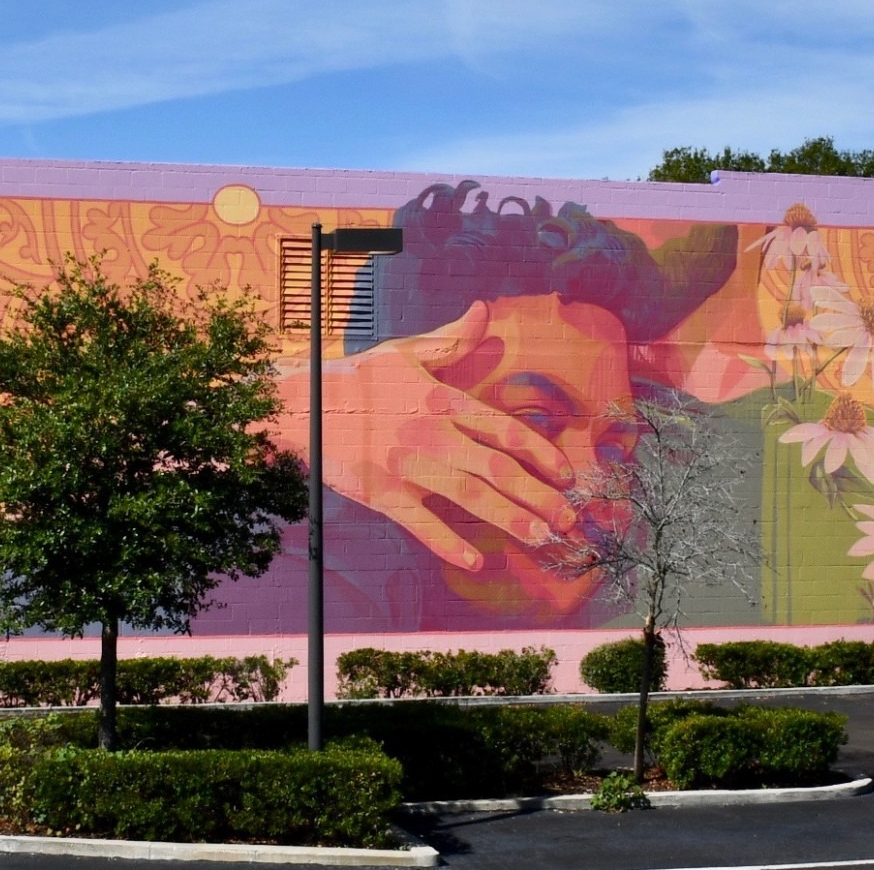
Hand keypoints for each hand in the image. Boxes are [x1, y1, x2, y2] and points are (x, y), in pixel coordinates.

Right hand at [309, 302, 586, 572]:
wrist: (304, 409)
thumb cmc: (358, 380)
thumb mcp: (404, 352)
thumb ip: (450, 340)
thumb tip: (483, 311)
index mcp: (442, 401)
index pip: (504, 427)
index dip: (541, 452)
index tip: (567, 473)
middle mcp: (433, 435)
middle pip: (497, 468)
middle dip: (538, 495)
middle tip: (570, 518)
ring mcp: (409, 468)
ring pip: (470, 497)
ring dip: (510, 519)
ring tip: (542, 537)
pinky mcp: (385, 495)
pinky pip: (423, 525)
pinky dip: (450, 545)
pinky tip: (476, 562)